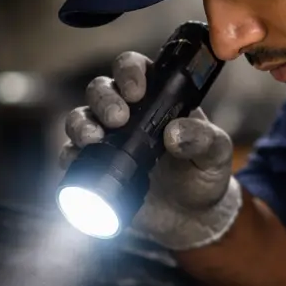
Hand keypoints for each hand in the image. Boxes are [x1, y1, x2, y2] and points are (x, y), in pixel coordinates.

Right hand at [62, 51, 240, 250]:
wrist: (191, 217)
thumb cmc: (203, 174)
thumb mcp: (215, 154)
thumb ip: (203, 139)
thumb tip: (174, 134)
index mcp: (156, 96)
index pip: (133, 68)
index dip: (129, 72)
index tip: (137, 91)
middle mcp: (126, 112)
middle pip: (101, 90)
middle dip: (104, 100)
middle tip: (118, 119)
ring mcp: (107, 139)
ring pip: (80, 117)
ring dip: (82, 124)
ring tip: (94, 139)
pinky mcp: (94, 168)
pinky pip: (70, 155)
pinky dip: (70, 156)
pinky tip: (77, 161)